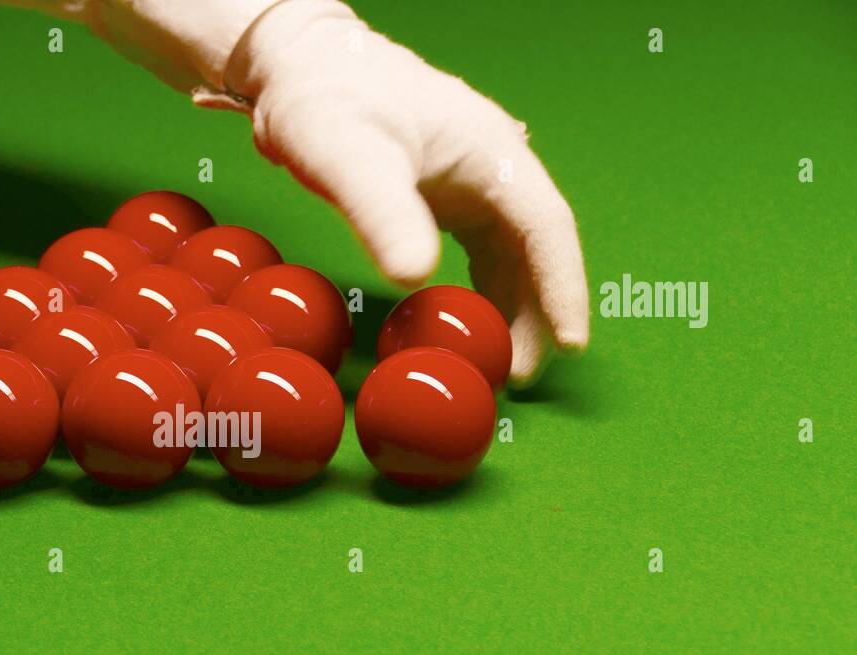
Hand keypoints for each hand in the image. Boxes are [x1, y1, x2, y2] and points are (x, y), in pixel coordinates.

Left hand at [219, 0, 588, 386]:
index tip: (570, 344)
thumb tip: (414, 278)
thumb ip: (381, 213)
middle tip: (519, 374)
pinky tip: (467, 321)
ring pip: (510, 251)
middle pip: (535, 246)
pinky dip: (481, 289)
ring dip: (511, 306)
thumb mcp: (346, 155)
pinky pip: (481, 249)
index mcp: (489, 150)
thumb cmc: (323, 99)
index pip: (546, 226)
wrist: (298, 65)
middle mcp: (492, 163)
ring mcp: (470, 178)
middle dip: (538, 311)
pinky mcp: (444, 192)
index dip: (562, 287)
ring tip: (499, 361)